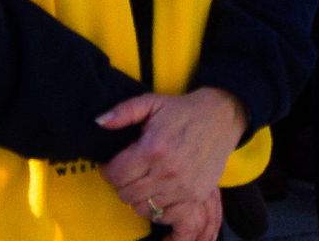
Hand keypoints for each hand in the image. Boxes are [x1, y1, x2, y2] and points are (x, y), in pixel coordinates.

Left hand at [98, 87, 246, 240]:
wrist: (220, 118)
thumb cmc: (182, 110)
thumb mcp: (151, 102)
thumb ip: (123, 112)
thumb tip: (98, 122)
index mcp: (153, 148)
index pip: (116, 175)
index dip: (108, 170)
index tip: (112, 164)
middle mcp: (167, 172)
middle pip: (127, 194)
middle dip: (120, 184)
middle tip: (126, 172)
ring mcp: (183, 188)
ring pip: (143, 208)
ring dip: (136, 197)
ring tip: (141, 182)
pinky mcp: (195, 198)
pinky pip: (165, 216)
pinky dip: (156, 209)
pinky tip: (157, 193)